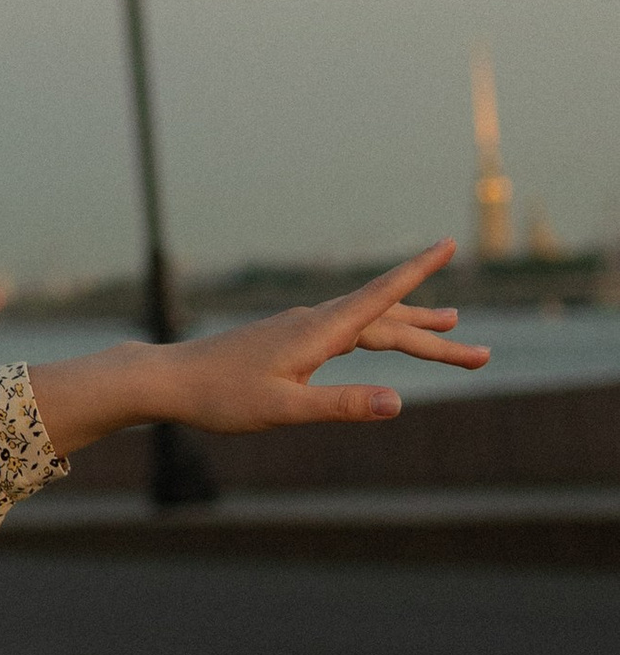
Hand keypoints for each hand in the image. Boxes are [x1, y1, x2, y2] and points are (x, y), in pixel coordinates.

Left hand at [29, 245, 489, 455]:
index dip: (416, 273)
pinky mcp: (292, 339)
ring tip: (452, 327)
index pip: (379, 298)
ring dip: (412, 328)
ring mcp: (303, 328)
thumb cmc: (221, 397)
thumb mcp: (284, 409)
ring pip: (370, 323)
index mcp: (318, 332)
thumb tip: (398, 403)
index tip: (448, 245)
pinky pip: (349, 329)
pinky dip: (379, 330)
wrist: (170, 380)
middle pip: (388, 321)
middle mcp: (315, 322)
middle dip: (436, 338)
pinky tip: (386, 335)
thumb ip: (341, 405)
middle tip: (484, 357)